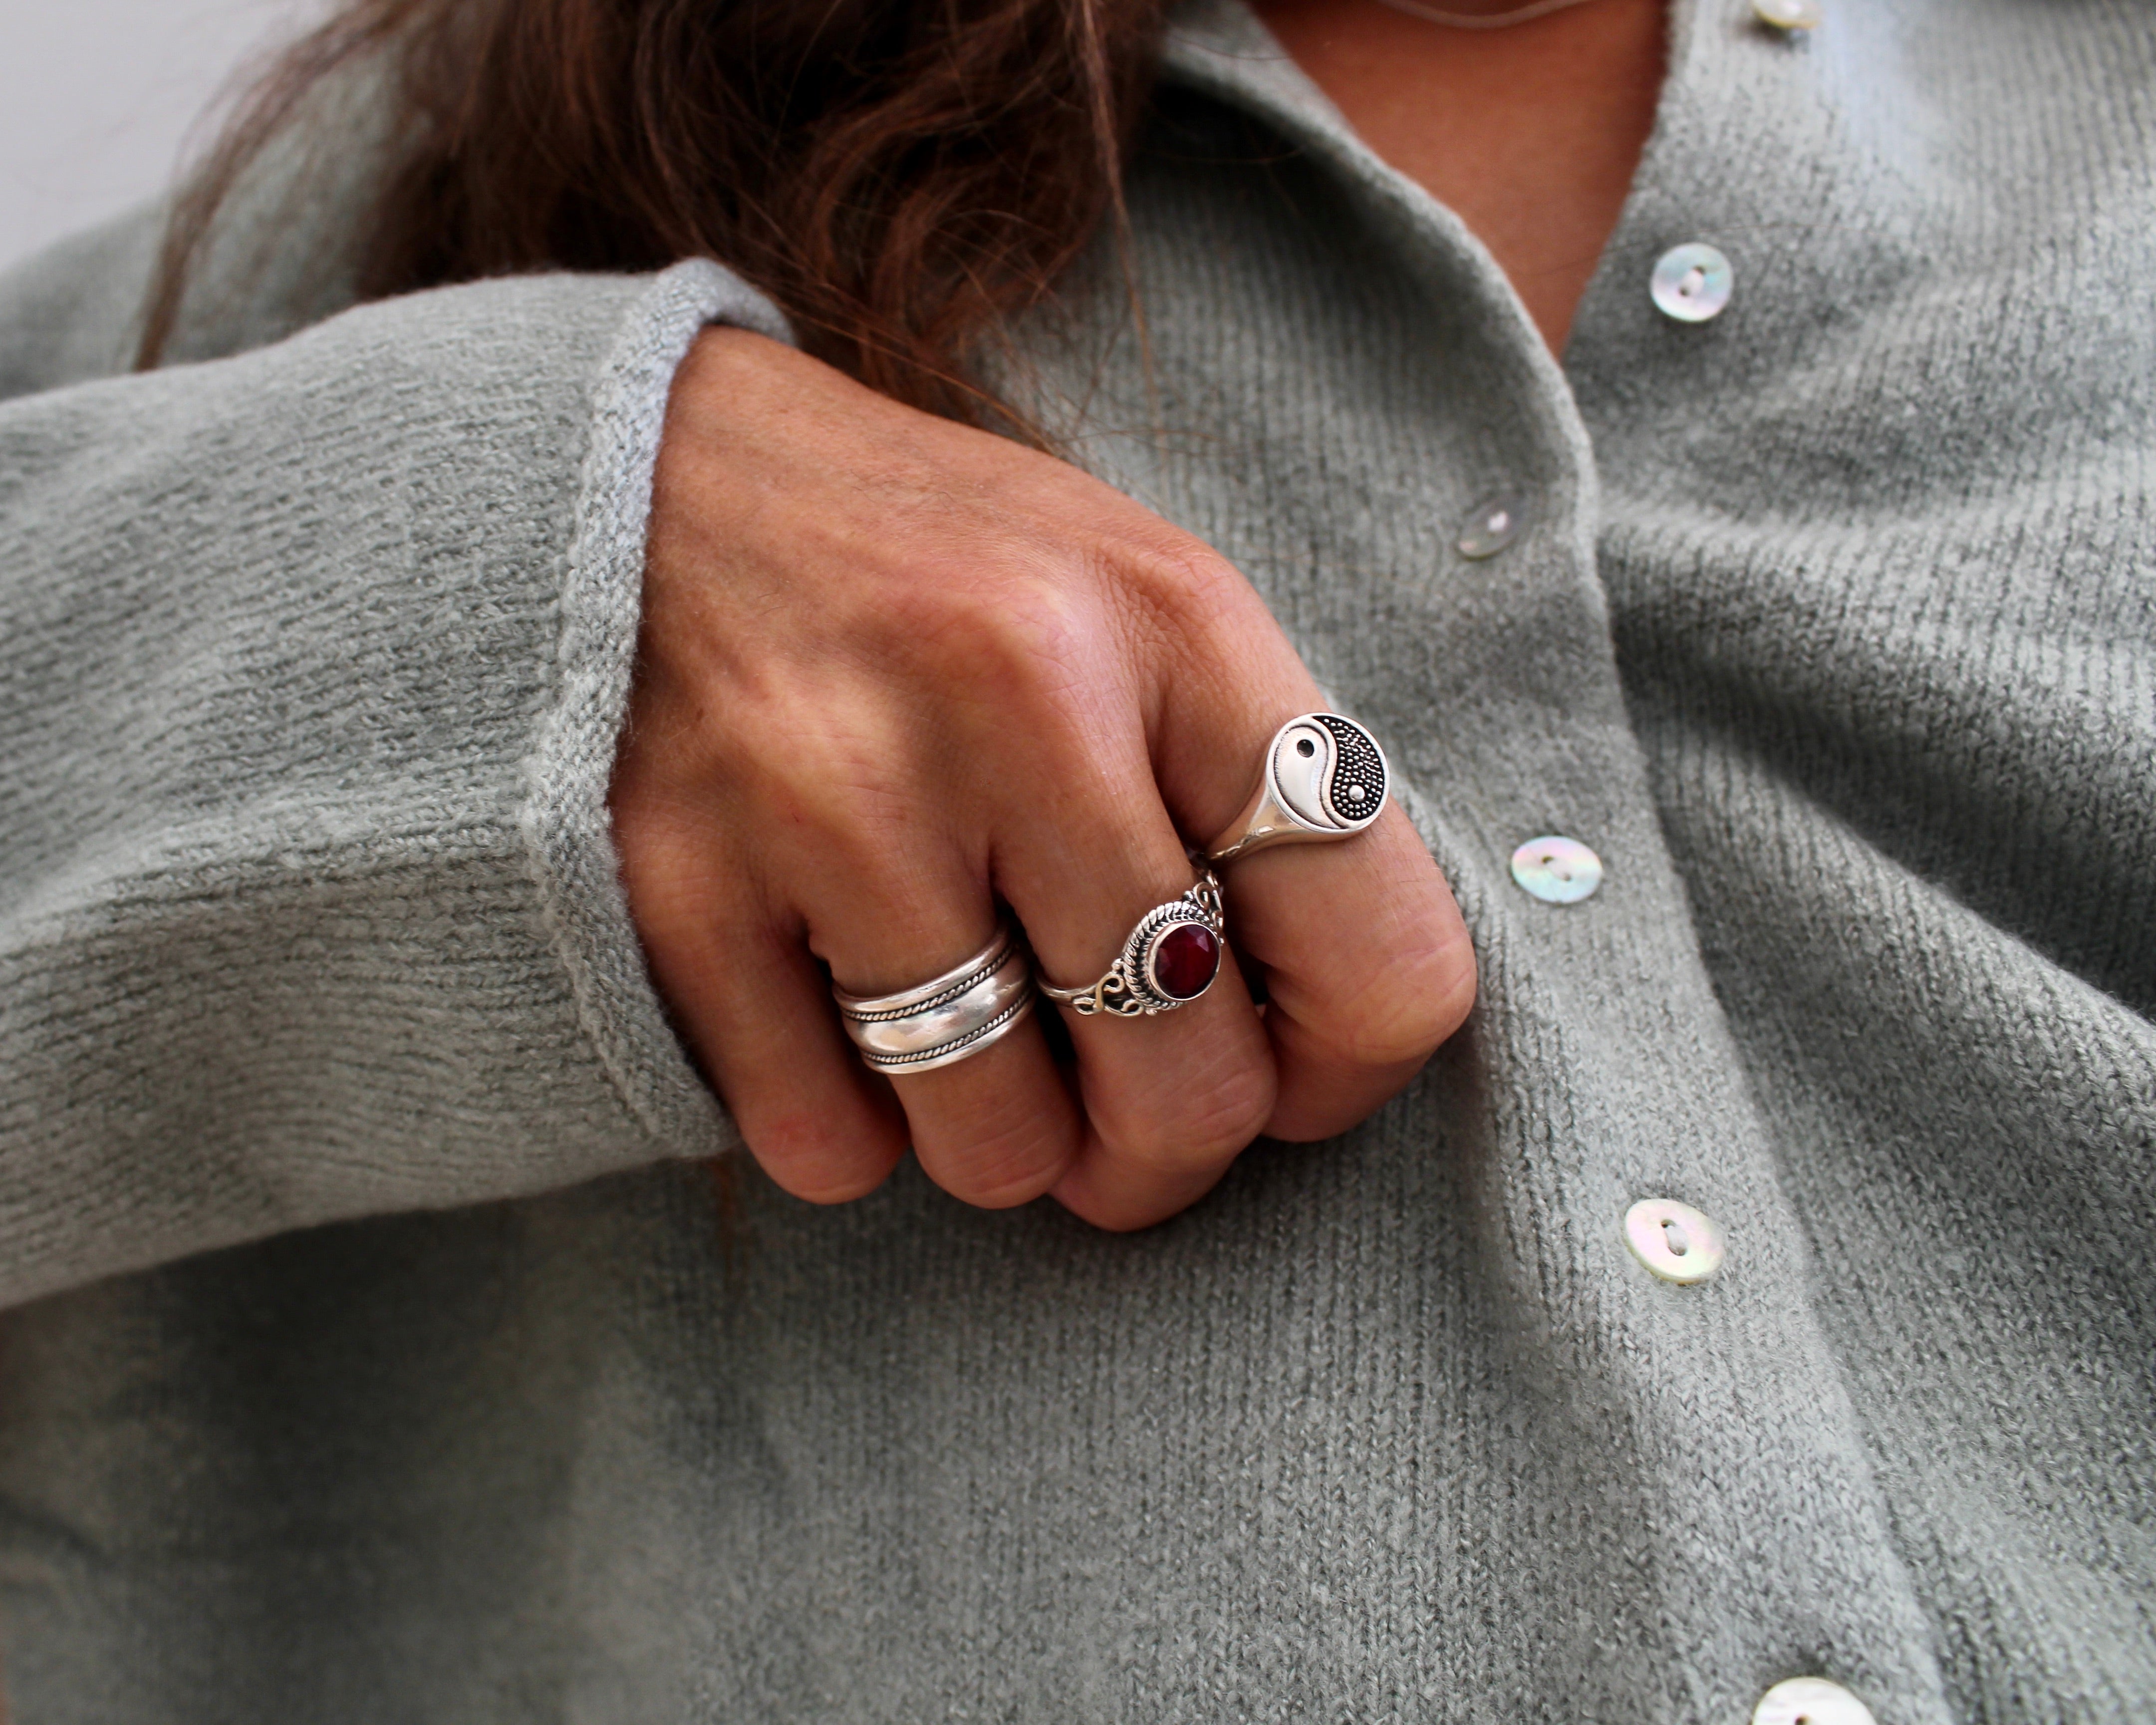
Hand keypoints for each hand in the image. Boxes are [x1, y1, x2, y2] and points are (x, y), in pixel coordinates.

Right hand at [610, 329, 1474, 1229]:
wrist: (646, 472)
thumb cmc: (936, 574)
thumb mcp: (1139, 610)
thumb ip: (1246, 799)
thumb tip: (1314, 1054)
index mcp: (1182, 625)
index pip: (1385, 959)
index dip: (1345, 1073)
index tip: (1285, 1075)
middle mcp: (1022, 696)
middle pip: (1191, 1090)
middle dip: (1161, 1151)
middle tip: (1114, 1117)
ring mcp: (838, 793)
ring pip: (1002, 1148)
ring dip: (999, 1139)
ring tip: (963, 1034)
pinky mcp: (678, 878)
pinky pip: (828, 1145)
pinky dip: (845, 1128)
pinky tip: (832, 1015)